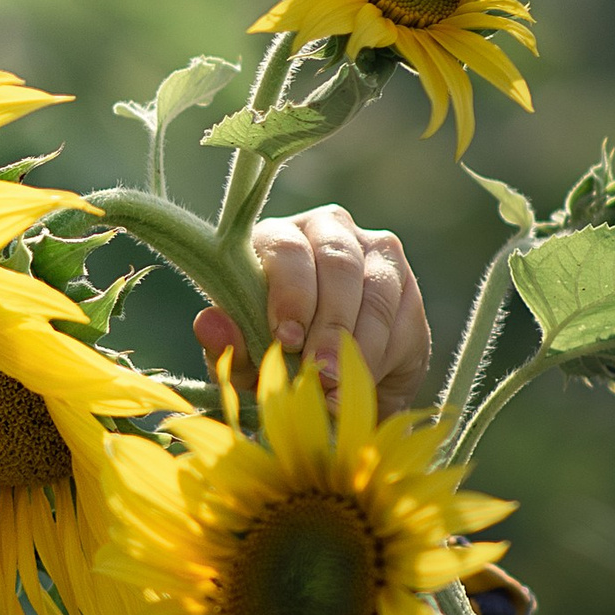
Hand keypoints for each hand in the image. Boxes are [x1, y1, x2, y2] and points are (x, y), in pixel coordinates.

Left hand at [194, 205, 431, 412]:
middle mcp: (328, 230)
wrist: (334, 383)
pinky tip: (362, 380)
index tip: (287, 339)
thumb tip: (208, 324)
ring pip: (374, 287)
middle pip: (336, 261)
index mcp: (277, 238)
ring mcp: (373, 251)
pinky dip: (381, 352)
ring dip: (358, 341)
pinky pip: (401, 314)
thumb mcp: (247, 362)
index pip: (286, 247)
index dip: (289, 293)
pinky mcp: (406, 284)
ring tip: (339, 384)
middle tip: (319, 370)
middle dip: (328, 321)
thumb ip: (229, 345)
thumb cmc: (277, 360)